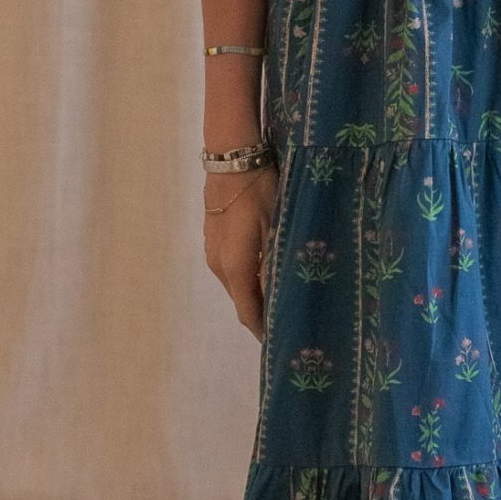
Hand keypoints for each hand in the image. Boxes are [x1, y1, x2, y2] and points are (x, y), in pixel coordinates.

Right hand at [204, 164, 278, 339]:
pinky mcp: (212, 239)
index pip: (247, 311)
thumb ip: (274, 265)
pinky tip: (264, 269)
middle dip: (261, 312)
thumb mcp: (275, 227)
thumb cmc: (259, 192)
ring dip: (253, 293)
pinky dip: (247, 276)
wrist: (232, 159)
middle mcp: (218, 266)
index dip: (261, 329)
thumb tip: (279, 296)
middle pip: (241, 300)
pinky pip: (231, 268)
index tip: (280, 340)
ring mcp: (212, 252)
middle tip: (288, 317)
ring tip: (279, 295)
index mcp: (234, 267)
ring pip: (236, 283)